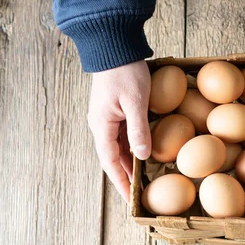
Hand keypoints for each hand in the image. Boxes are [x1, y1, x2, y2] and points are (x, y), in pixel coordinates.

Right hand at [88, 61, 151, 202]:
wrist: (114, 44)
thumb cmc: (125, 71)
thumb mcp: (135, 101)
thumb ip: (138, 129)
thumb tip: (142, 157)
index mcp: (102, 126)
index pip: (110, 163)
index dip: (121, 182)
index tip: (130, 200)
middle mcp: (101, 125)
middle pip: (113, 159)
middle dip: (125, 178)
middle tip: (138, 196)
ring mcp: (107, 118)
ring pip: (118, 148)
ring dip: (129, 164)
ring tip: (142, 181)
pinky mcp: (115, 110)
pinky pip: (122, 136)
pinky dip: (132, 148)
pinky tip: (143, 155)